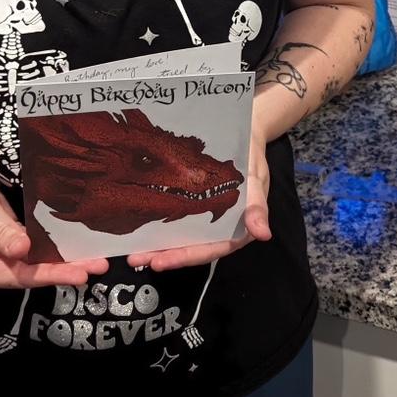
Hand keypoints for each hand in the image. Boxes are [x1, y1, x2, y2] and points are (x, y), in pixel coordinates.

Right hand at [0, 155, 109, 288]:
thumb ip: (1, 232)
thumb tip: (24, 252)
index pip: (18, 276)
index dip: (50, 275)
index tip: (81, 273)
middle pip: (27, 274)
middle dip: (62, 271)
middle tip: (99, 265)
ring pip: (30, 265)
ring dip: (60, 262)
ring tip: (94, 260)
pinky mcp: (0, 244)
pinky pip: (27, 252)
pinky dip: (49, 251)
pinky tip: (72, 248)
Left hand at [129, 125, 270, 273]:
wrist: (245, 134)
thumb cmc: (252, 157)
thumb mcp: (256, 179)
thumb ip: (257, 207)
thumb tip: (263, 234)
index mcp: (237, 228)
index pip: (210, 250)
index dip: (185, 258)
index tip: (160, 262)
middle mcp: (219, 228)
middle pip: (191, 248)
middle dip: (165, 256)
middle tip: (136, 259)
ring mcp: (206, 217)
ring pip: (182, 238)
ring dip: (159, 246)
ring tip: (134, 252)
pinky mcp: (196, 205)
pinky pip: (179, 220)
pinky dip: (162, 226)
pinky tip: (143, 228)